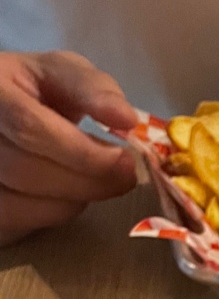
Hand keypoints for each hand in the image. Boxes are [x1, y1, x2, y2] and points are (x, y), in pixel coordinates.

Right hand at [0, 50, 137, 246]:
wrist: (1, 113)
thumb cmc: (32, 92)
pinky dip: (56, 212)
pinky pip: (21, 223)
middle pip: (27, 171)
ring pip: (25, 204)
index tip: (124, 160)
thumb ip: (93, 89)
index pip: (30, 128)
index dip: (82, 152)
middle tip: (125, 175)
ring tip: (95, 179)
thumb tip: (126, 118)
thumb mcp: (60, 74)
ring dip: (75, 198)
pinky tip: (68, 192)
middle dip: (87, 180)